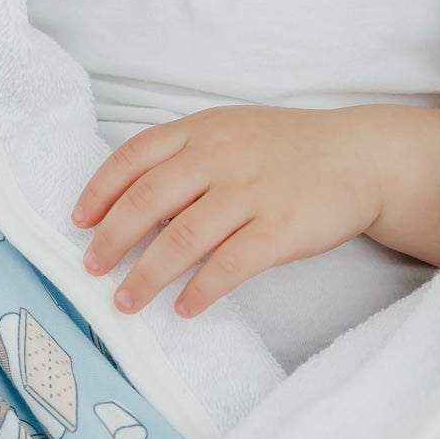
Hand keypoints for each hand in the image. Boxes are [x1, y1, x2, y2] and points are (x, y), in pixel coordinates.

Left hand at [69, 105, 382, 318]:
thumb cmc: (287, 150)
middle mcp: (220, 158)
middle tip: (90, 269)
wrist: (361, 157)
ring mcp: (251, 193)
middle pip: (147, 201)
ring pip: (181, 238)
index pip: (133, 156)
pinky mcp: (281, 229)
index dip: (99, 190)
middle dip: (111, 239)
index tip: (78, 221)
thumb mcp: (230, 132)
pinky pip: (230, 265)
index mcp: (201, 131)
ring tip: (125, 301)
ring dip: (146, 276)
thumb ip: (184, 156)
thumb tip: (127, 199)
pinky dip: (201, 290)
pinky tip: (184, 307)